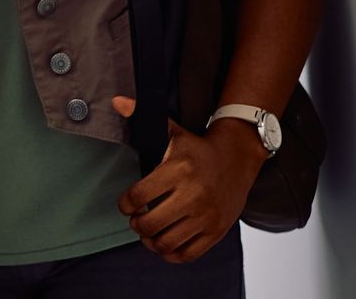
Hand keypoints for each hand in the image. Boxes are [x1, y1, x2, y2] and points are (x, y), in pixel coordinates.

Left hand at [112, 96, 265, 261]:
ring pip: (167, 242)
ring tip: (147, 232)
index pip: (139, 196)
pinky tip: (164, 243)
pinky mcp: (216, 231)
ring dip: (150, 240)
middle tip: (135, 219)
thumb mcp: (171, 130)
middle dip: (136, 224)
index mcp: (177, 171)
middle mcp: (193, 196)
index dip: (125, 204)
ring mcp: (206, 216)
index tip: (125, 204)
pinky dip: (171, 254)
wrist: (238, 159)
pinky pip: (188, 254)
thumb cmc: (197, 148)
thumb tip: (117, 101)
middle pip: (150, 223)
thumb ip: (142, 116)